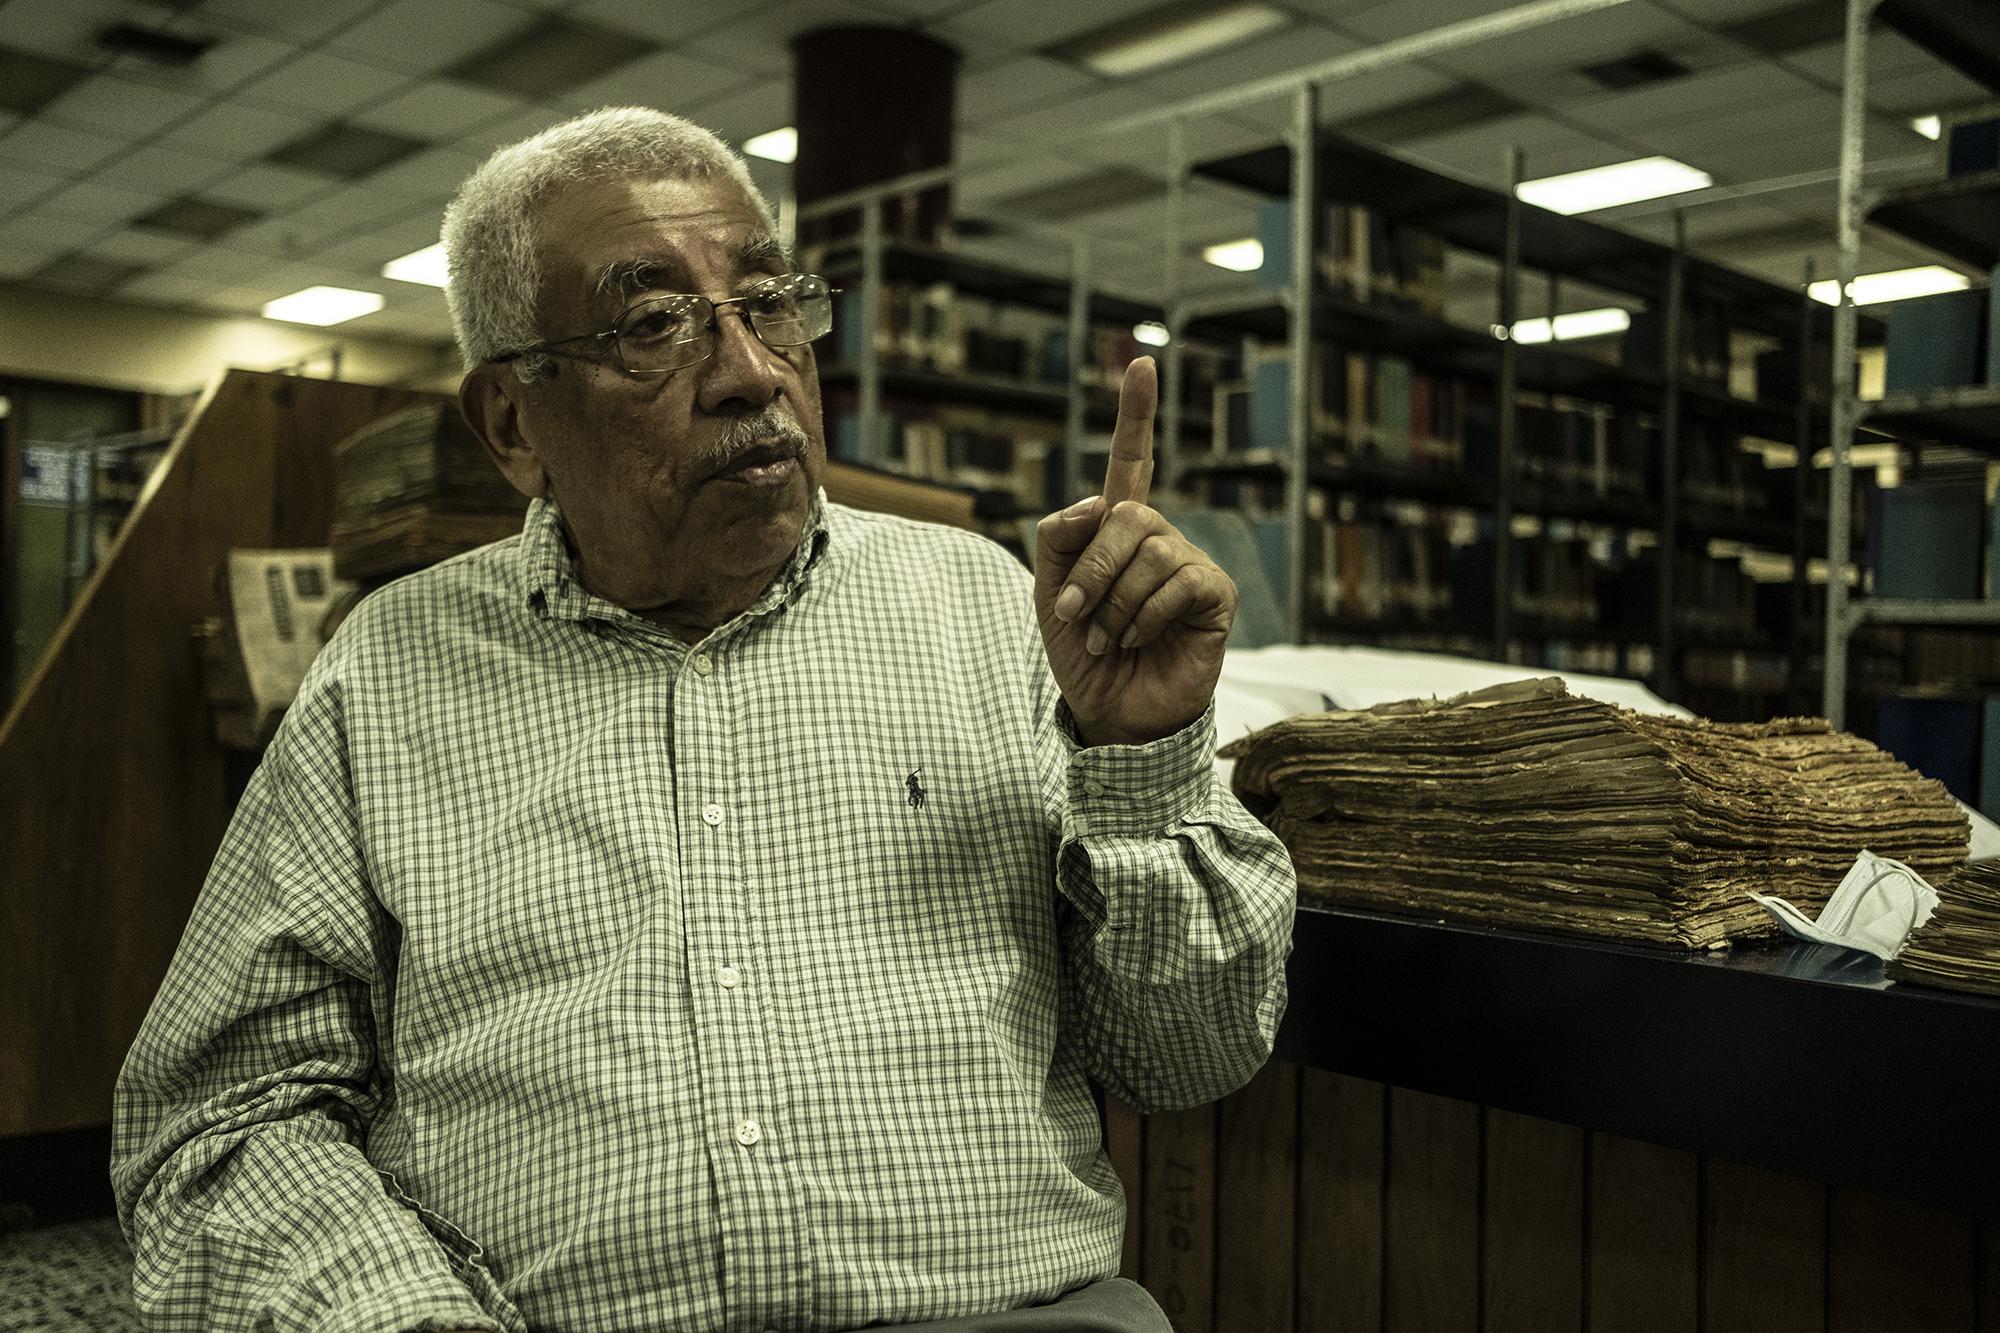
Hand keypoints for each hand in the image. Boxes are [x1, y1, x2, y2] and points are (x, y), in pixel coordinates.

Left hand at [1035, 356, 1235, 746]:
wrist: (1111, 713)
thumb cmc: (1083, 653)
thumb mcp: (1049, 593)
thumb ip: (1058, 538)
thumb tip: (1100, 505)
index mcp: (1118, 531)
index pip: (1131, 461)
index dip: (1136, 415)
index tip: (1142, 363)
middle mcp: (1159, 538)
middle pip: (1125, 515)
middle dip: (1092, 569)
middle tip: (1076, 616)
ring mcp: (1190, 564)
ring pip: (1149, 552)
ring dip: (1114, 605)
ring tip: (1110, 638)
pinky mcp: (1215, 596)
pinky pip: (1178, 582)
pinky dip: (1145, 617)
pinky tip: (1141, 640)